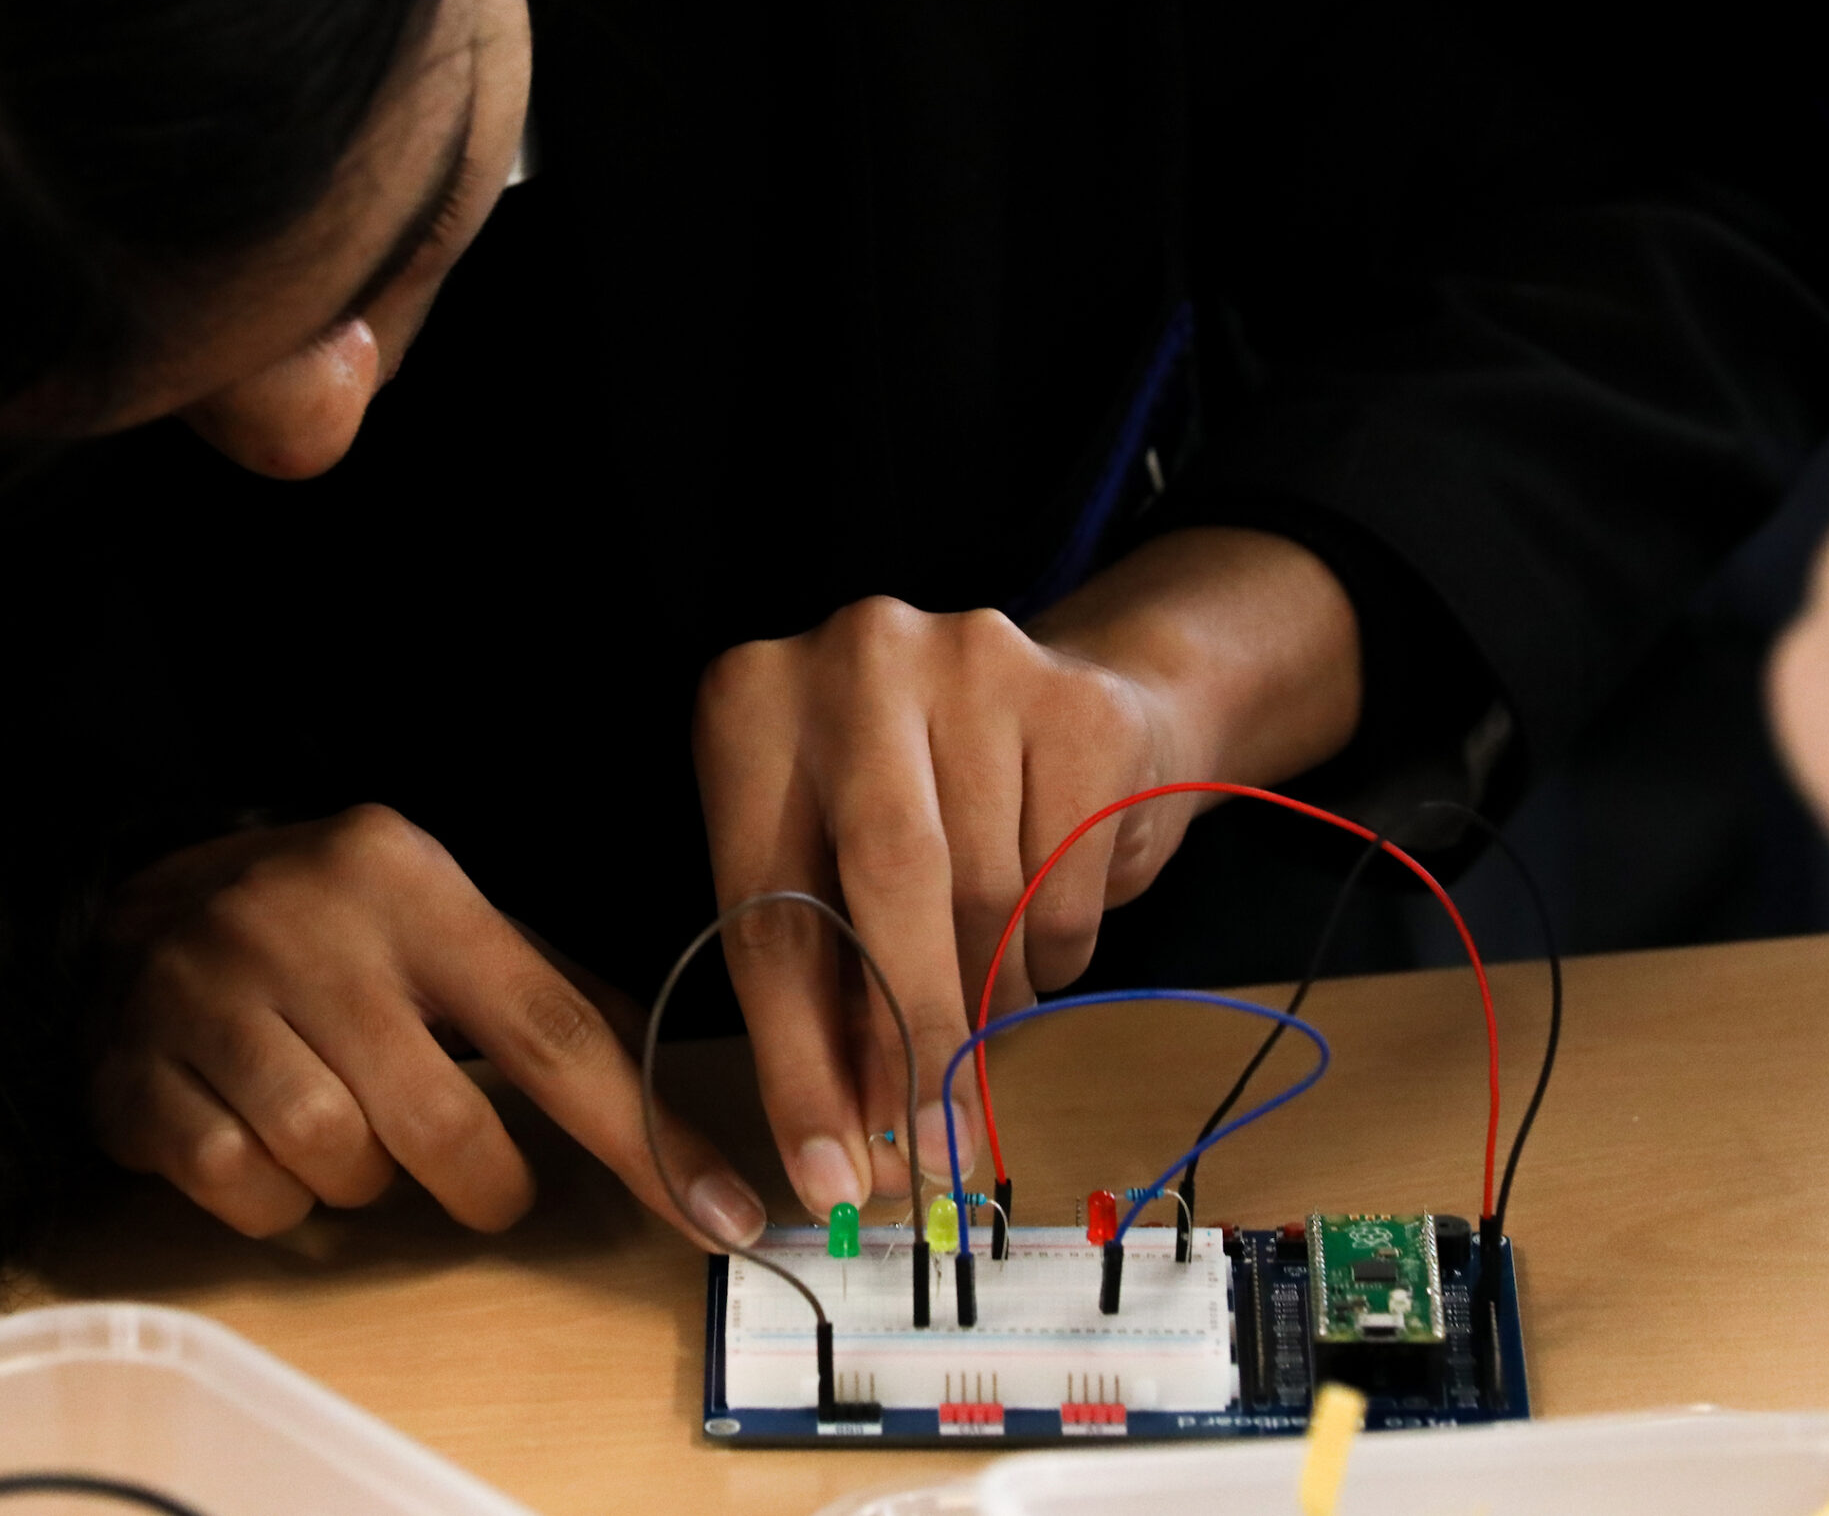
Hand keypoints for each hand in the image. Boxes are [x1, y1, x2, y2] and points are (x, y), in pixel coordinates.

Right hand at [87, 805, 766, 1247]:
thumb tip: (675, 1105)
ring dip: (363, 1182)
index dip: (641, 1135)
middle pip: (437, 1121)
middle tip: (482, 1182)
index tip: (717, 1213)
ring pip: (333, 1159)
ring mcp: (207, 993)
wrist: (139, 899)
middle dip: (482, 1183)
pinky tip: (267, 1140)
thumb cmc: (334, 926)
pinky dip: (273, 1195)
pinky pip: (240, 1184)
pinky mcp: (133, 1067)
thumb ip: (558, 997)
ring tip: (352, 1134)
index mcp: (408, 880)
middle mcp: (305, 926)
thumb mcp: (447, 919)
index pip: (550, 1027)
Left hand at [692, 528, 1359, 1214]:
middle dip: (911, 1039)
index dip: (796, 1061)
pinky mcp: (1077, 700)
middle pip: (882, 884)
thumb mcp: (832, 878)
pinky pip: (1066, 882)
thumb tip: (845, 1158)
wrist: (1073, 706)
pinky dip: (1055, 952)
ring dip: (989, 996)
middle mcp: (856, 655)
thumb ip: (827, 996)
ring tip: (987, 1004)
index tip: (828, 1173)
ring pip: (985, 894)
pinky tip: (1039, 929)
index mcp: (751, 701)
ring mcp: (975, 660)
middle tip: (935, 1155)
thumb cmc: (924, 814)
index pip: (765, 909)